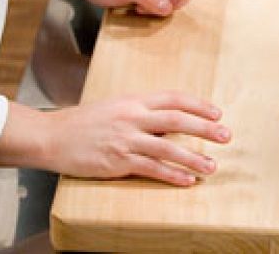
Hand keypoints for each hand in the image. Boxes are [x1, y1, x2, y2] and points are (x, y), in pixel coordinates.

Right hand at [0, 93, 230, 185]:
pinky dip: (172, 175)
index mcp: (133, 101)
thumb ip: (141, 112)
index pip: (174, 98)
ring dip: (193, 158)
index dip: (198, 105)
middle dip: (205, 129)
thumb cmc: (82, 122)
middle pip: (178, 120)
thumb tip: (169, 122)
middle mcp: (133, 117)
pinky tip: (186, 180)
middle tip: (226, 136)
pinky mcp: (118, 162)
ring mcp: (126, 140)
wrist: (52, 136)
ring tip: (212, 166)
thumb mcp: (115, 107)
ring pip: (168, 148)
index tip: (217, 113)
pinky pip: (151, 169)